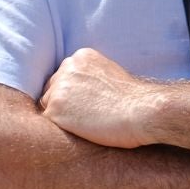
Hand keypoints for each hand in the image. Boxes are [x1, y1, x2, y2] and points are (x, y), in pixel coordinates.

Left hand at [40, 48, 160, 148]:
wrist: (141, 111)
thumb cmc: (133, 100)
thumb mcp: (112, 74)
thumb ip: (92, 76)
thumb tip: (81, 90)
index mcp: (81, 56)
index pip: (64, 77)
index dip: (74, 94)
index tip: (88, 104)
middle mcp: (67, 67)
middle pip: (51, 89)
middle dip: (64, 104)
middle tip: (86, 116)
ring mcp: (59, 88)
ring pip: (48, 106)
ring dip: (62, 117)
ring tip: (86, 125)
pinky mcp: (55, 110)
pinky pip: (48, 124)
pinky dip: (61, 130)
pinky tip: (81, 131)